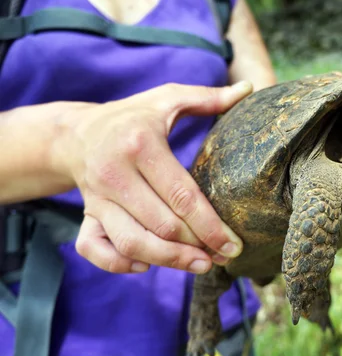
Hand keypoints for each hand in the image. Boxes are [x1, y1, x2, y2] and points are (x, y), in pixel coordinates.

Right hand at [53, 82, 252, 273]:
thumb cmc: (132, 117)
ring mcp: (96, 198)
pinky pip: (95, 249)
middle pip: (162, 225)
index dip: (211, 226)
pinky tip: (147, 266)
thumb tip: (250, 89)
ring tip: (201, 265)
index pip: (182, 196)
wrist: (77, 133)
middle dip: (197, 247)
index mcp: (140, 145)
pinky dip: (120, 264)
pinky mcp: (85, 214)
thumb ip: (208, 97)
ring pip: (133, 243)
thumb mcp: (167, 98)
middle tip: (224, 256)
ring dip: (169, 262)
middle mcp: (115, 174)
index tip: (234, 244)